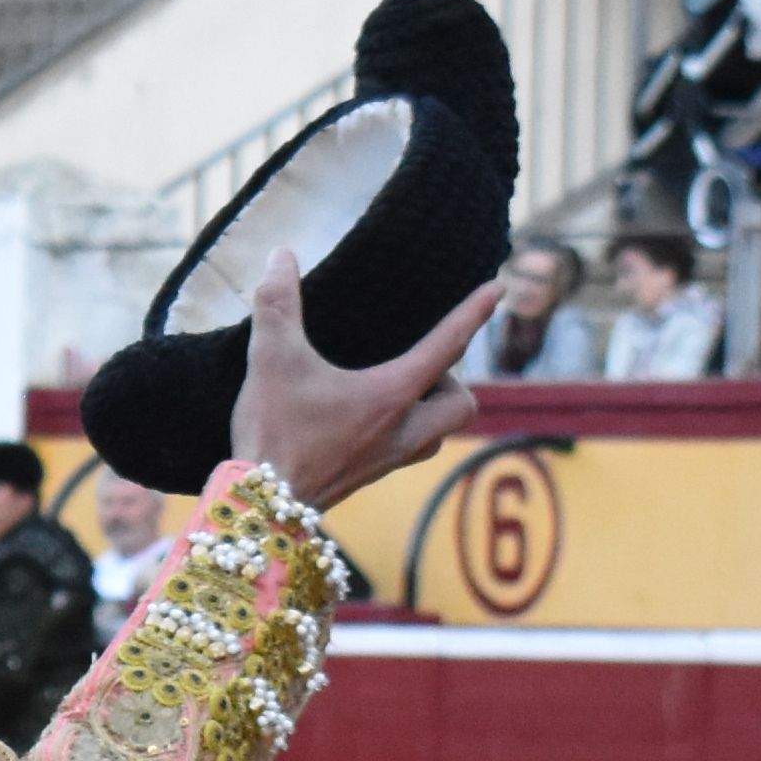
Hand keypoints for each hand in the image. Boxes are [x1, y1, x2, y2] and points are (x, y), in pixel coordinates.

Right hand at [225, 245, 505, 510]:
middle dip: (453, 378)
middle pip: (462, 404)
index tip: (498, 289)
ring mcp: (389, 458)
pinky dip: (409, 428)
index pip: (447, 346)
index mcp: (391, 396)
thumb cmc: (273, 432)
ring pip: (440, 432)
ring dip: (435, 407)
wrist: (262, 506)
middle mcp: (402, 430)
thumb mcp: (270, 359)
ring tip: (402, 386)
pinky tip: (373, 418)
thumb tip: (281, 254)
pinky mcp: (370, 475)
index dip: (474, 313)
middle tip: (419, 359)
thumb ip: (277, 303)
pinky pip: (412, 449)